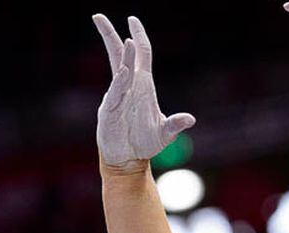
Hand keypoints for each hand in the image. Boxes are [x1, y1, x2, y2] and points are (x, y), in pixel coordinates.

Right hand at [92, 14, 195, 170]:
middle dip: (111, 34)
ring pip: (118, 70)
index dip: (138, 36)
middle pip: (118, 54)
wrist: (128, 159)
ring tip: (126, 41)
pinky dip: (119, 82)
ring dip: (123, 56)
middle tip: (97, 16)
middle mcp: (128, 86)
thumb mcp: (165, 133)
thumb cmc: (145, 143)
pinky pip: (115, 92)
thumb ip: (175, 124)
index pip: (141, 54)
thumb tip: (190, 119)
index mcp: (143, 85)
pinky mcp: (109, 109)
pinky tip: (124, 72)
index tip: (131, 20)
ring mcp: (117, 96)